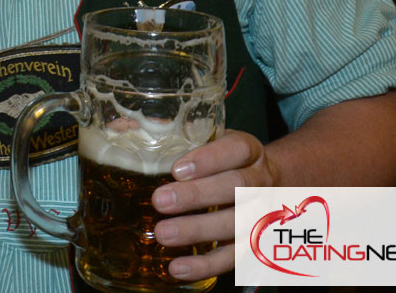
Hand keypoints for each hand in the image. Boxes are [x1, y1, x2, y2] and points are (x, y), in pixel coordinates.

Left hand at [150, 131, 278, 280]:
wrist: (272, 184)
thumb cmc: (226, 159)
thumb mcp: (211, 139)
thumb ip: (177, 135)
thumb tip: (124, 127)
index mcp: (249, 150)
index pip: (235, 149)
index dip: (208, 159)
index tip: (176, 169)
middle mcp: (261, 181)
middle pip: (236, 188)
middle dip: (197, 195)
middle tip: (160, 201)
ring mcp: (262, 214)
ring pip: (236, 224)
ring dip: (198, 231)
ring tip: (163, 234)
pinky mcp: (255, 245)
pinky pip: (234, 258)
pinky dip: (205, 265)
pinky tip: (177, 268)